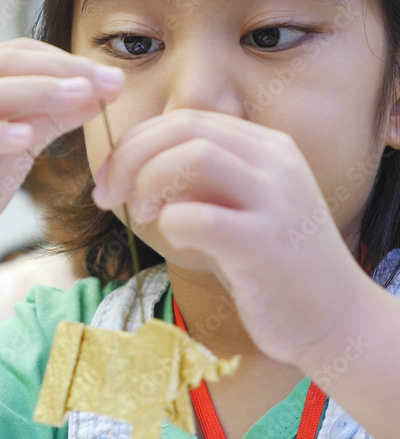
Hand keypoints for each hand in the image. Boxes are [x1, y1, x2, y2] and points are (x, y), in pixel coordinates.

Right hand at [0, 38, 124, 279]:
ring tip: (79, 97)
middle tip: (104, 81)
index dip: (62, 59)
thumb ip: (50, 117)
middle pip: (0, 64)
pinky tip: (28, 136)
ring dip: (36, 92)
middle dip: (58, 69)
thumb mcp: (17, 146)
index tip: (105, 75)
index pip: (13, 52)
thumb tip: (96, 94)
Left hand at [92, 109, 366, 363]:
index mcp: (264, 146)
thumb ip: (192, 179)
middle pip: (184, 128)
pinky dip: (171, 224)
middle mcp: (274, 162)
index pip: (184, 120)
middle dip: (130, 157)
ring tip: (140, 215)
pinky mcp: (267, 245)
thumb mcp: (231, 206)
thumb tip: (125, 164)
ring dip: (149, 182)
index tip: (107, 178)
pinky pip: (201, 217)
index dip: (133, 143)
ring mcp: (275, 200)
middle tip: (107, 196)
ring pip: (196, 156)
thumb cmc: (264, 264)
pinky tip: (176, 241)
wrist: (331, 319)